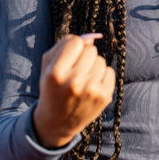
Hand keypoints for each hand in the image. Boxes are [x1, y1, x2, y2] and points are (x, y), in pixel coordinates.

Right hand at [33, 33, 115, 148]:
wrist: (57, 122)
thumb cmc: (52, 88)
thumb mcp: (48, 66)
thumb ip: (64, 45)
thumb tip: (92, 37)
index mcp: (56, 73)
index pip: (75, 41)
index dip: (72, 47)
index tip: (68, 57)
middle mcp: (74, 82)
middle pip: (90, 50)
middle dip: (83, 57)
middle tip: (75, 70)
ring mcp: (91, 90)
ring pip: (101, 60)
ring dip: (93, 66)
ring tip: (82, 80)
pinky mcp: (104, 97)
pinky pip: (110, 71)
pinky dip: (102, 76)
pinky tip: (91, 86)